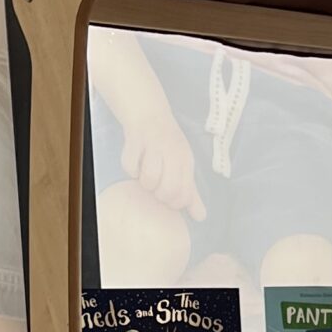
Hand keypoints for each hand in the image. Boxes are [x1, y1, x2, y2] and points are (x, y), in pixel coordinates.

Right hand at [119, 105, 205, 219]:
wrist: (150, 115)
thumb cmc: (168, 146)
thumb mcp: (183, 166)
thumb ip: (190, 193)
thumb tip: (201, 217)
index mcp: (185, 160)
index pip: (184, 194)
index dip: (174, 203)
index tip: (168, 197)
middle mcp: (172, 152)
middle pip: (168, 189)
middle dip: (159, 195)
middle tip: (155, 188)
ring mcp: (154, 145)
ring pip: (149, 179)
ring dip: (144, 183)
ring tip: (145, 175)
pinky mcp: (135, 140)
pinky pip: (130, 166)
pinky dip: (130, 169)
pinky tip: (135, 163)